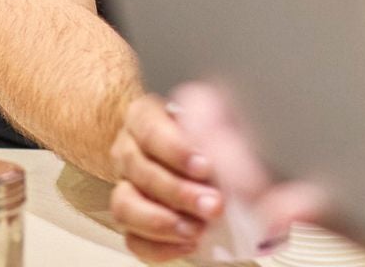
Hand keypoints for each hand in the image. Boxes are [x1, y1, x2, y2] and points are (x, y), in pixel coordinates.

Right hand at [109, 92, 222, 261]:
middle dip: (179, 192)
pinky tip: (188, 243)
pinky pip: (132, 240)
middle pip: (140, 171)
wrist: (195, 158)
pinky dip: (160, 247)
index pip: (149, 131)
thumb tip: (240, 154)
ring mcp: (125, 187)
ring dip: (162, 222)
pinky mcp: (130, 221)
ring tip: (197, 229)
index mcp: (143, 117)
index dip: (176, 151)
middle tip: (213, 204)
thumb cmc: (203, 137)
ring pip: (124, 206)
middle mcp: (129, 151)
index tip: (205, 167)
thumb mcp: (216, 121)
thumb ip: (224, 133)